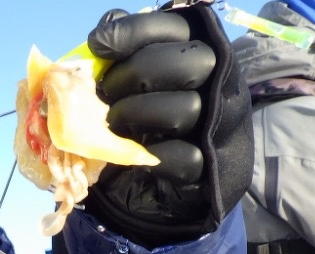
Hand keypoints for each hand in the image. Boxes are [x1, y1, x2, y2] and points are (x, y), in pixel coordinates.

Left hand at [83, 5, 251, 245]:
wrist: (170, 165)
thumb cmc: (145, 104)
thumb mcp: (135, 68)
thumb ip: (123, 48)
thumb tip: (100, 38)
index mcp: (197, 45)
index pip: (173, 27)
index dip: (131, 33)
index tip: (97, 45)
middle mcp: (216, 76)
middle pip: (182, 64)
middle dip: (132, 76)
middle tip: (106, 92)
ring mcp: (217, 119)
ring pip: (182, 110)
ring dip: (136, 115)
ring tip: (113, 121)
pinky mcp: (210, 160)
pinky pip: (184, 156)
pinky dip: (152, 154)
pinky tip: (135, 148)